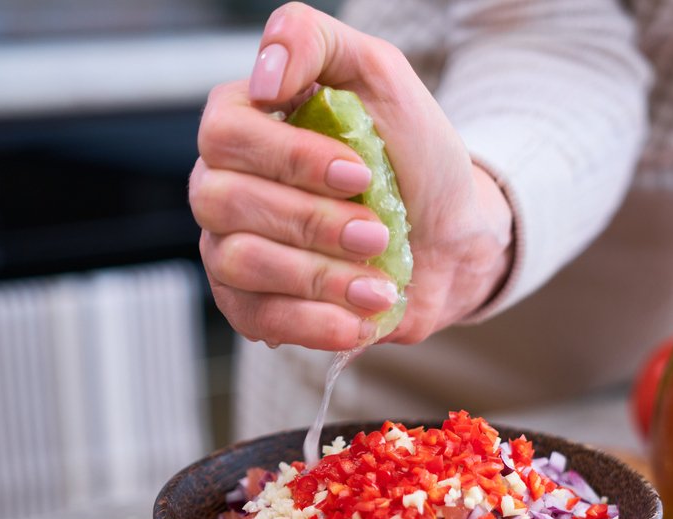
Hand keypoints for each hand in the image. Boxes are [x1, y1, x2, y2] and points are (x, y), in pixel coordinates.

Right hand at [190, 2, 513, 350]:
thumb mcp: (379, 75)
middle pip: (225, 202)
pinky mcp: (250, 306)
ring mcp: (229, 247)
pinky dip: (313, 323)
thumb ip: (314, 41)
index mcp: (244, 122)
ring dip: (319, 276)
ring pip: (241, 263)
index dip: (290, 159)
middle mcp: (223, 182)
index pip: (227, 133)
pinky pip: (256, 319)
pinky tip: (358, 317)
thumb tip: (264, 73)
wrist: (449, 238)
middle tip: (377, 233)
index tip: (359, 174)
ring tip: (378, 282)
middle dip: (312, 222)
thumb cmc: (413, 157)